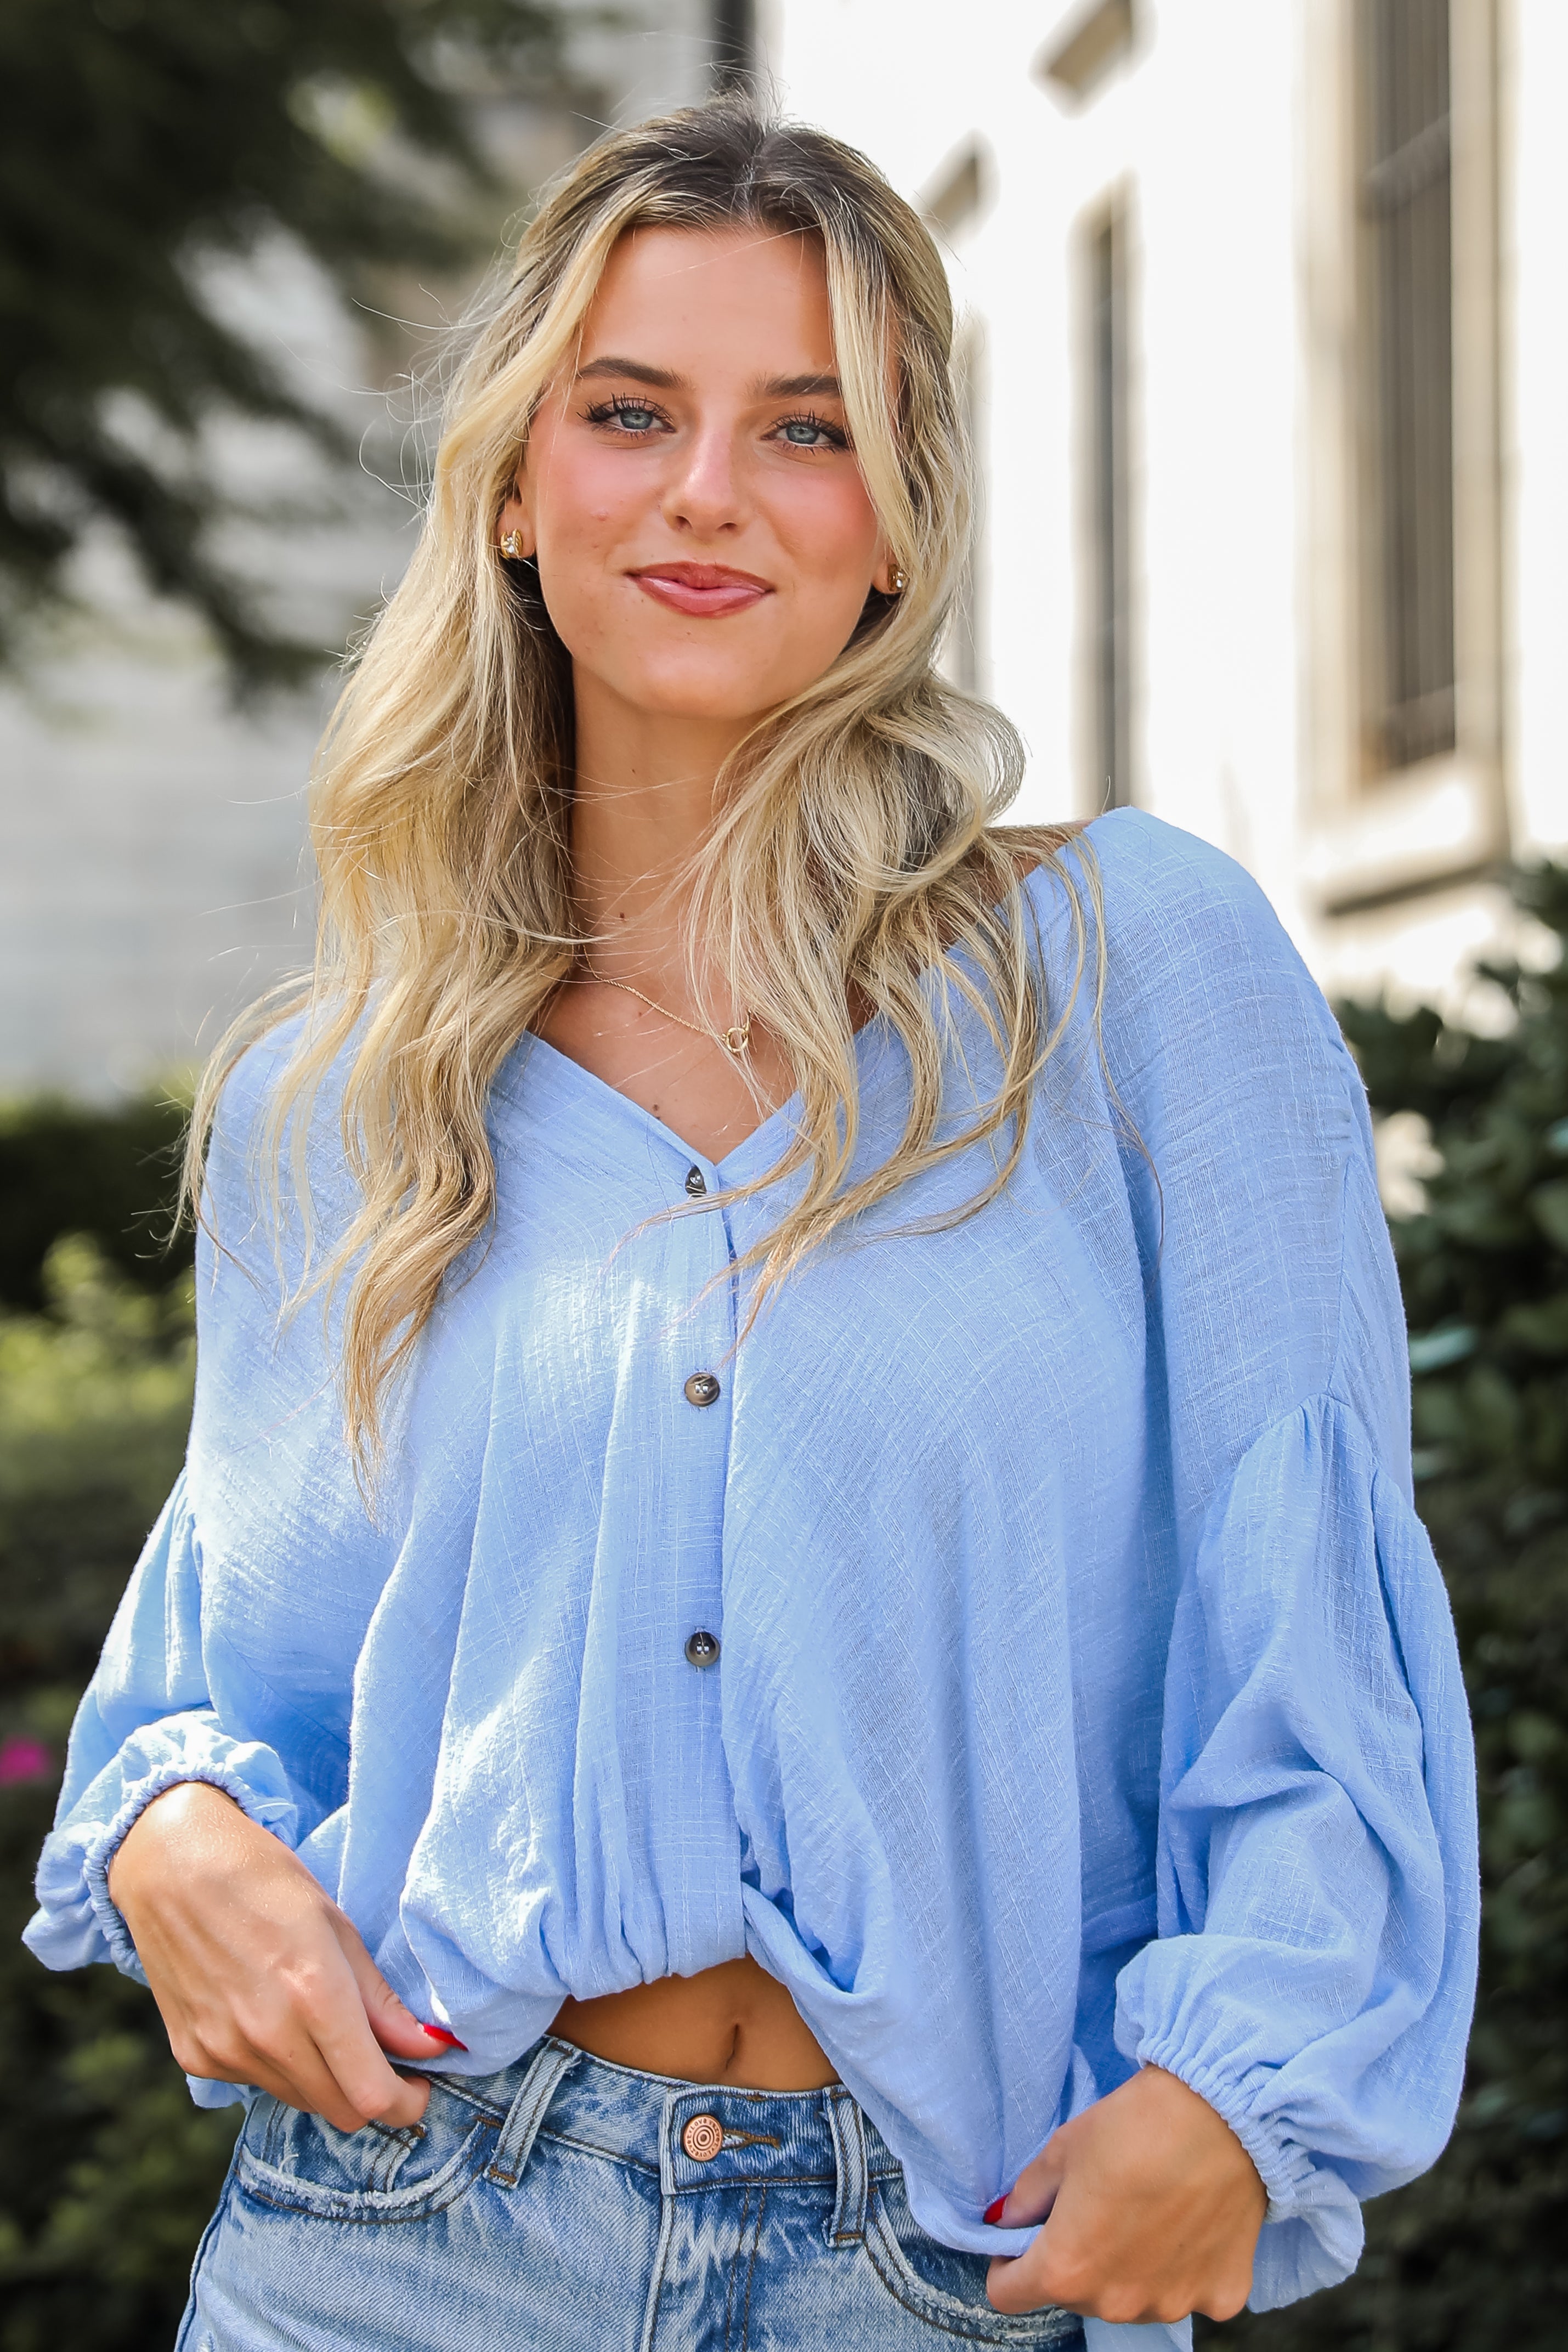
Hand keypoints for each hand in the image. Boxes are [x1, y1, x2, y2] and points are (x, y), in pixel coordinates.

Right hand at [107, 1781, 451, 2131]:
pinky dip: (277, 2065)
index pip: (370, 2095)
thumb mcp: (336, 1924)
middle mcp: (267, 2034)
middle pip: (340, 2111)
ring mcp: (226, 2051)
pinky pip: (256, 2083)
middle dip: (371, 2095)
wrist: (169, 1866)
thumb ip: (380, 1999)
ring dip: (324, 2079)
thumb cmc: (262, 1879)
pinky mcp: (195, 2056)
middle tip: (383, 2060)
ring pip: (299, 2099)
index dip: (405, 2104)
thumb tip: (429, 2047)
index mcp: (314, 1994)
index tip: (418, 2086)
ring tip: (321, 2024)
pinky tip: (271, 2015)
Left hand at [986, 2065, 1265, 2325]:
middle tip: (1097, 2208)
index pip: (1009, 2295)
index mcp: (1067, 2269)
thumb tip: (1008, 2220)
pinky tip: (1190, 2222)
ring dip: (1127, 2269)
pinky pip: (1185, 2291)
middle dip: (1075, 2259)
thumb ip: (1028, 2194)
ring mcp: (1171, 2306)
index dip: (1007, 2264)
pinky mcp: (1220, 2299)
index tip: (1024, 2238)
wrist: (1223, 2114)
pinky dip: (1181, 2268)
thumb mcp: (1064, 2148)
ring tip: (1148, 2211)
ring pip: (1130, 2298)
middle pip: (1074, 2295)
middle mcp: (1117, 2304)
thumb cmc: (1135, 2125)